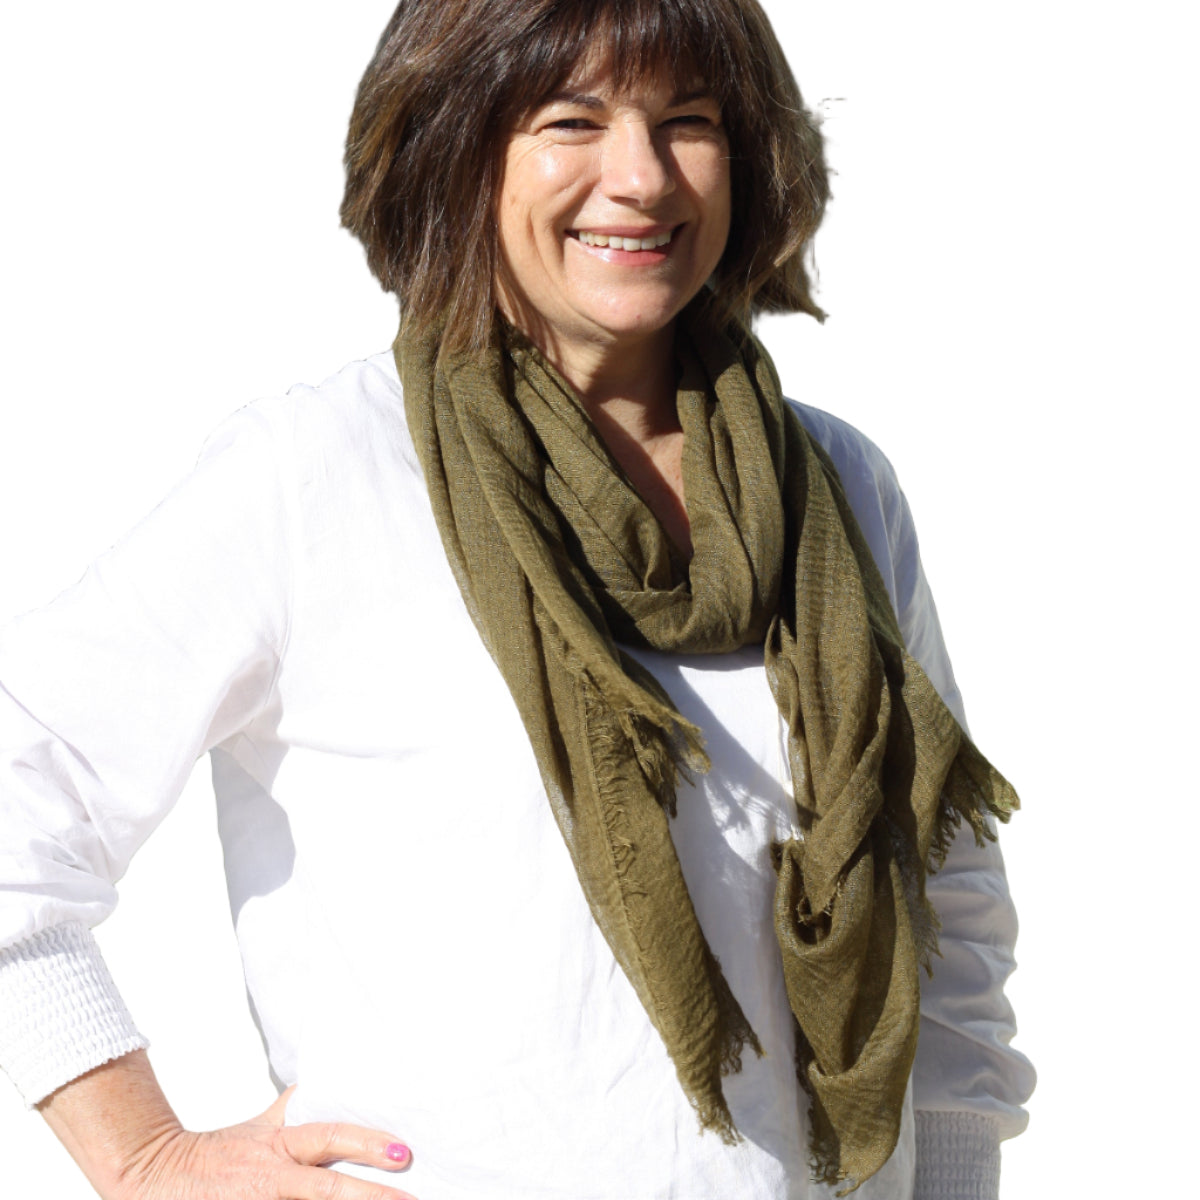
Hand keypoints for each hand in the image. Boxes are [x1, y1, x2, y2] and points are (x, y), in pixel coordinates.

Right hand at [120, 1088, 417, 1199]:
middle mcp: (271, 1177)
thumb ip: (300, 1111)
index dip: (366, 1143)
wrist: (154, 1174)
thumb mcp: (264, 1126)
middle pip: (325, 1189)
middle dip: (369, 1197)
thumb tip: (341, 1083)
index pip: (328, 1137)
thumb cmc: (220, 1152)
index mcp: (278, 1144)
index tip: (403, 1152)